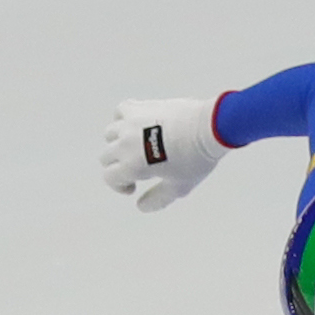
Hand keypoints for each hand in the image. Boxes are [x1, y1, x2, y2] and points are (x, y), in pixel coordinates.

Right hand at [100, 97, 227, 212]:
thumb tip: (140, 206)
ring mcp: (130, 123)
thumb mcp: (178, 188)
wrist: (208, 128)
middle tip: (139, 169)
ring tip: (139, 147)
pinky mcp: (140, 107)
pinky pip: (120, 112)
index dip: (119, 185)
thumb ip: (157, 200)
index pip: (109, 177)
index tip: (134, 186)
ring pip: (110, 134)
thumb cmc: (195, 161)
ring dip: (119, 143)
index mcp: (131, 165)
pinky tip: (136, 126)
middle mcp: (125, 143)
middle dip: (119, 166)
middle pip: (106, 156)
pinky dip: (123, 120)